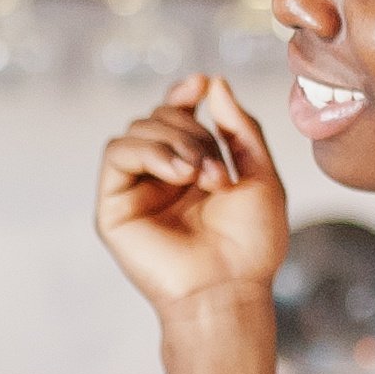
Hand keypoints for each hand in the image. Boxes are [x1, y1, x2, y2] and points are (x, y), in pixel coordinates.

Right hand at [95, 75, 284, 315]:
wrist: (230, 289)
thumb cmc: (252, 246)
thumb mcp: (260, 176)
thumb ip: (240, 129)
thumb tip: (214, 83)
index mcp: (192, 171)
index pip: (175, 117)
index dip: (182, 94)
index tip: (200, 84)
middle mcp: (159, 178)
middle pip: (159, 117)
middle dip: (192, 131)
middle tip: (219, 173)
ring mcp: (135, 192)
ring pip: (136, 130)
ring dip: (174, 142)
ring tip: (200, 176)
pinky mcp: (114, 208)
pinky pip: (117, 153)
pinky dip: (148, 151)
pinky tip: (178, 174)